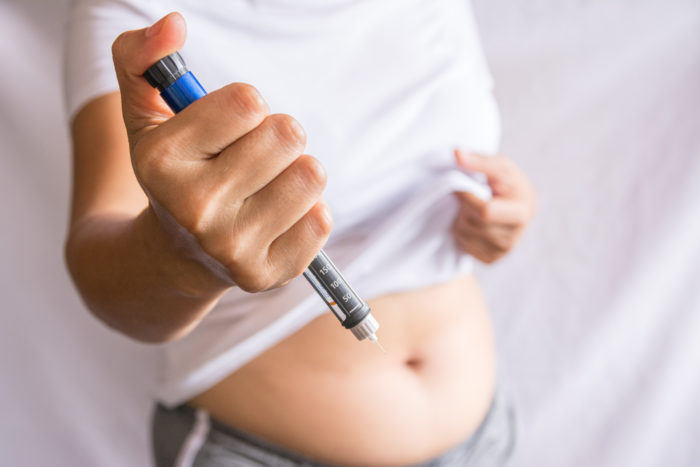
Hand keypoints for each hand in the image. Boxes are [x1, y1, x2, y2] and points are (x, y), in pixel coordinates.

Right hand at [112, 13, 331, 292]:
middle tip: (254, 156)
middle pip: (287, 134)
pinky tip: (277, 218)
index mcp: (161, 162)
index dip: (247, 106)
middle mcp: (195, 210)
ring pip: (311, 175)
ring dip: (296, 170)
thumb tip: (174, 25)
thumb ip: (143, 57)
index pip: (249, 101)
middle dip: (277, 135)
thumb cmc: (175, 172)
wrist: (178, 253)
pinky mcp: (266, 275)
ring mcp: (232, 249)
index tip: (230, 126)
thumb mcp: (147, 114)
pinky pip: (321, 219)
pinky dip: (307, 210)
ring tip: (268, 185)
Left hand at [452, 149, 535, 263]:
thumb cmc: (508, 183)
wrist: (517, 206)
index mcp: (522, 213)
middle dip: (464, 208)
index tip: (460, 185)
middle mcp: (514, 238)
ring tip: (472, 210)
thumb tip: (457, 154)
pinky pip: (464, 247)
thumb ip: (479, 160)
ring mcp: (503, 252)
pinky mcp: (492, 260)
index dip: (467, 196)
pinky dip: (462, 234)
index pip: (485, 211)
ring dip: (460, 220)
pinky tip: (473, 224)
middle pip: (471, 224)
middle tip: (469, 198)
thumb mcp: (500, 166)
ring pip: (463, 236)